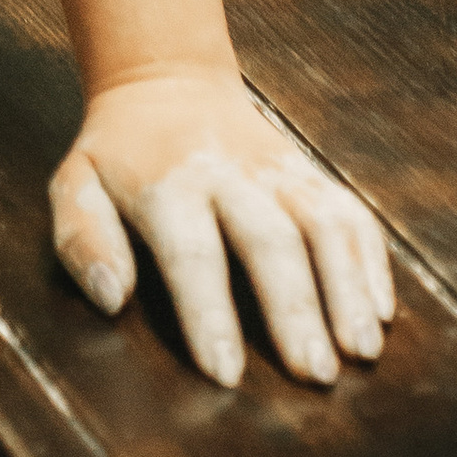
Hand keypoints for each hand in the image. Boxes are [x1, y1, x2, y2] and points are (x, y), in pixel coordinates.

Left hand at [51, 67, 393, 387]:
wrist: (166, 81)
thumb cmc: (117, 156)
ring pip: (323, 222)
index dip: (209, 314)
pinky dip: (371, 259)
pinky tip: (380, 312)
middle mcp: (229, 172)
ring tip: (362, 350)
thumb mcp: (76, 183)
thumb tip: (110, 297)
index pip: (192, 252)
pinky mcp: (308, 171)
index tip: (226, 374)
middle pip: (270, 240)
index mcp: (166, 181)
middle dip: (294, 309)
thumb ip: (83, 238)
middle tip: (315, 376)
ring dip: (347, 286)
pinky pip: (349, 211)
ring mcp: (276, 168)